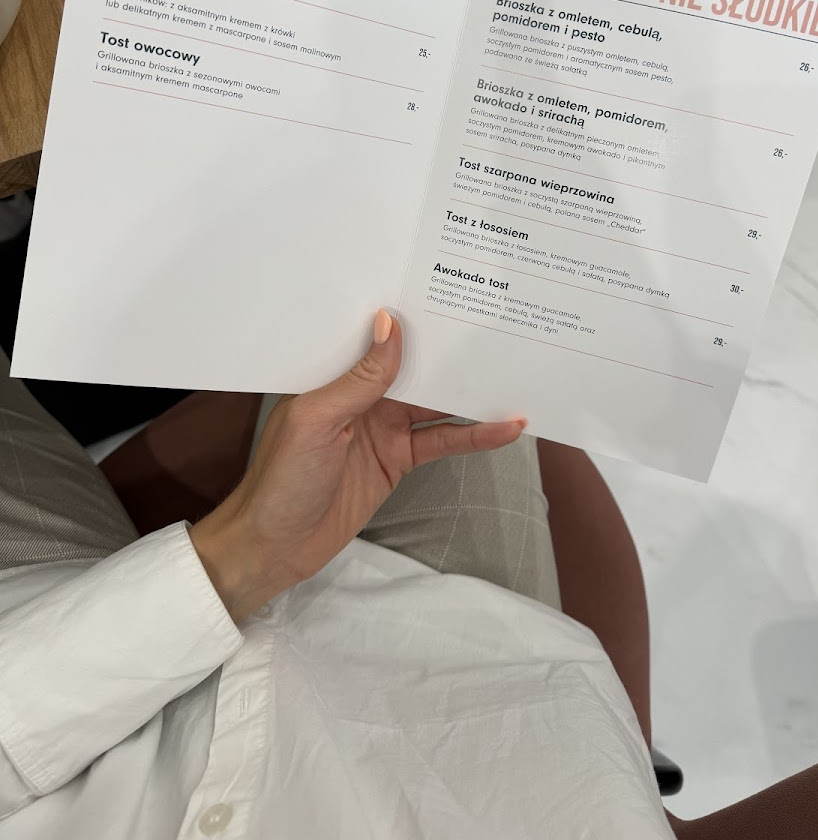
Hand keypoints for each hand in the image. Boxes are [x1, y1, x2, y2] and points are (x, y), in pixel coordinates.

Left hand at [191, 311, 524, 620]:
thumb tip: (389, 324)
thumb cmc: (281, 479)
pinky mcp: (398, 460)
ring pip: (436, 403)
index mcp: (336, 376)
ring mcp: (384, 428)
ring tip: (515, 375)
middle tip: (497, 329)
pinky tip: (504, 429)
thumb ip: (360, 378)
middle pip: (416, 367)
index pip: (380, 340)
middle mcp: (362, 396)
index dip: (412, 320)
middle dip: (451, 352)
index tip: (449, 298)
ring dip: (471, 393)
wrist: (275, 547)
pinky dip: (474, 435)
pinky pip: (442, 441)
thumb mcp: (318, 420)